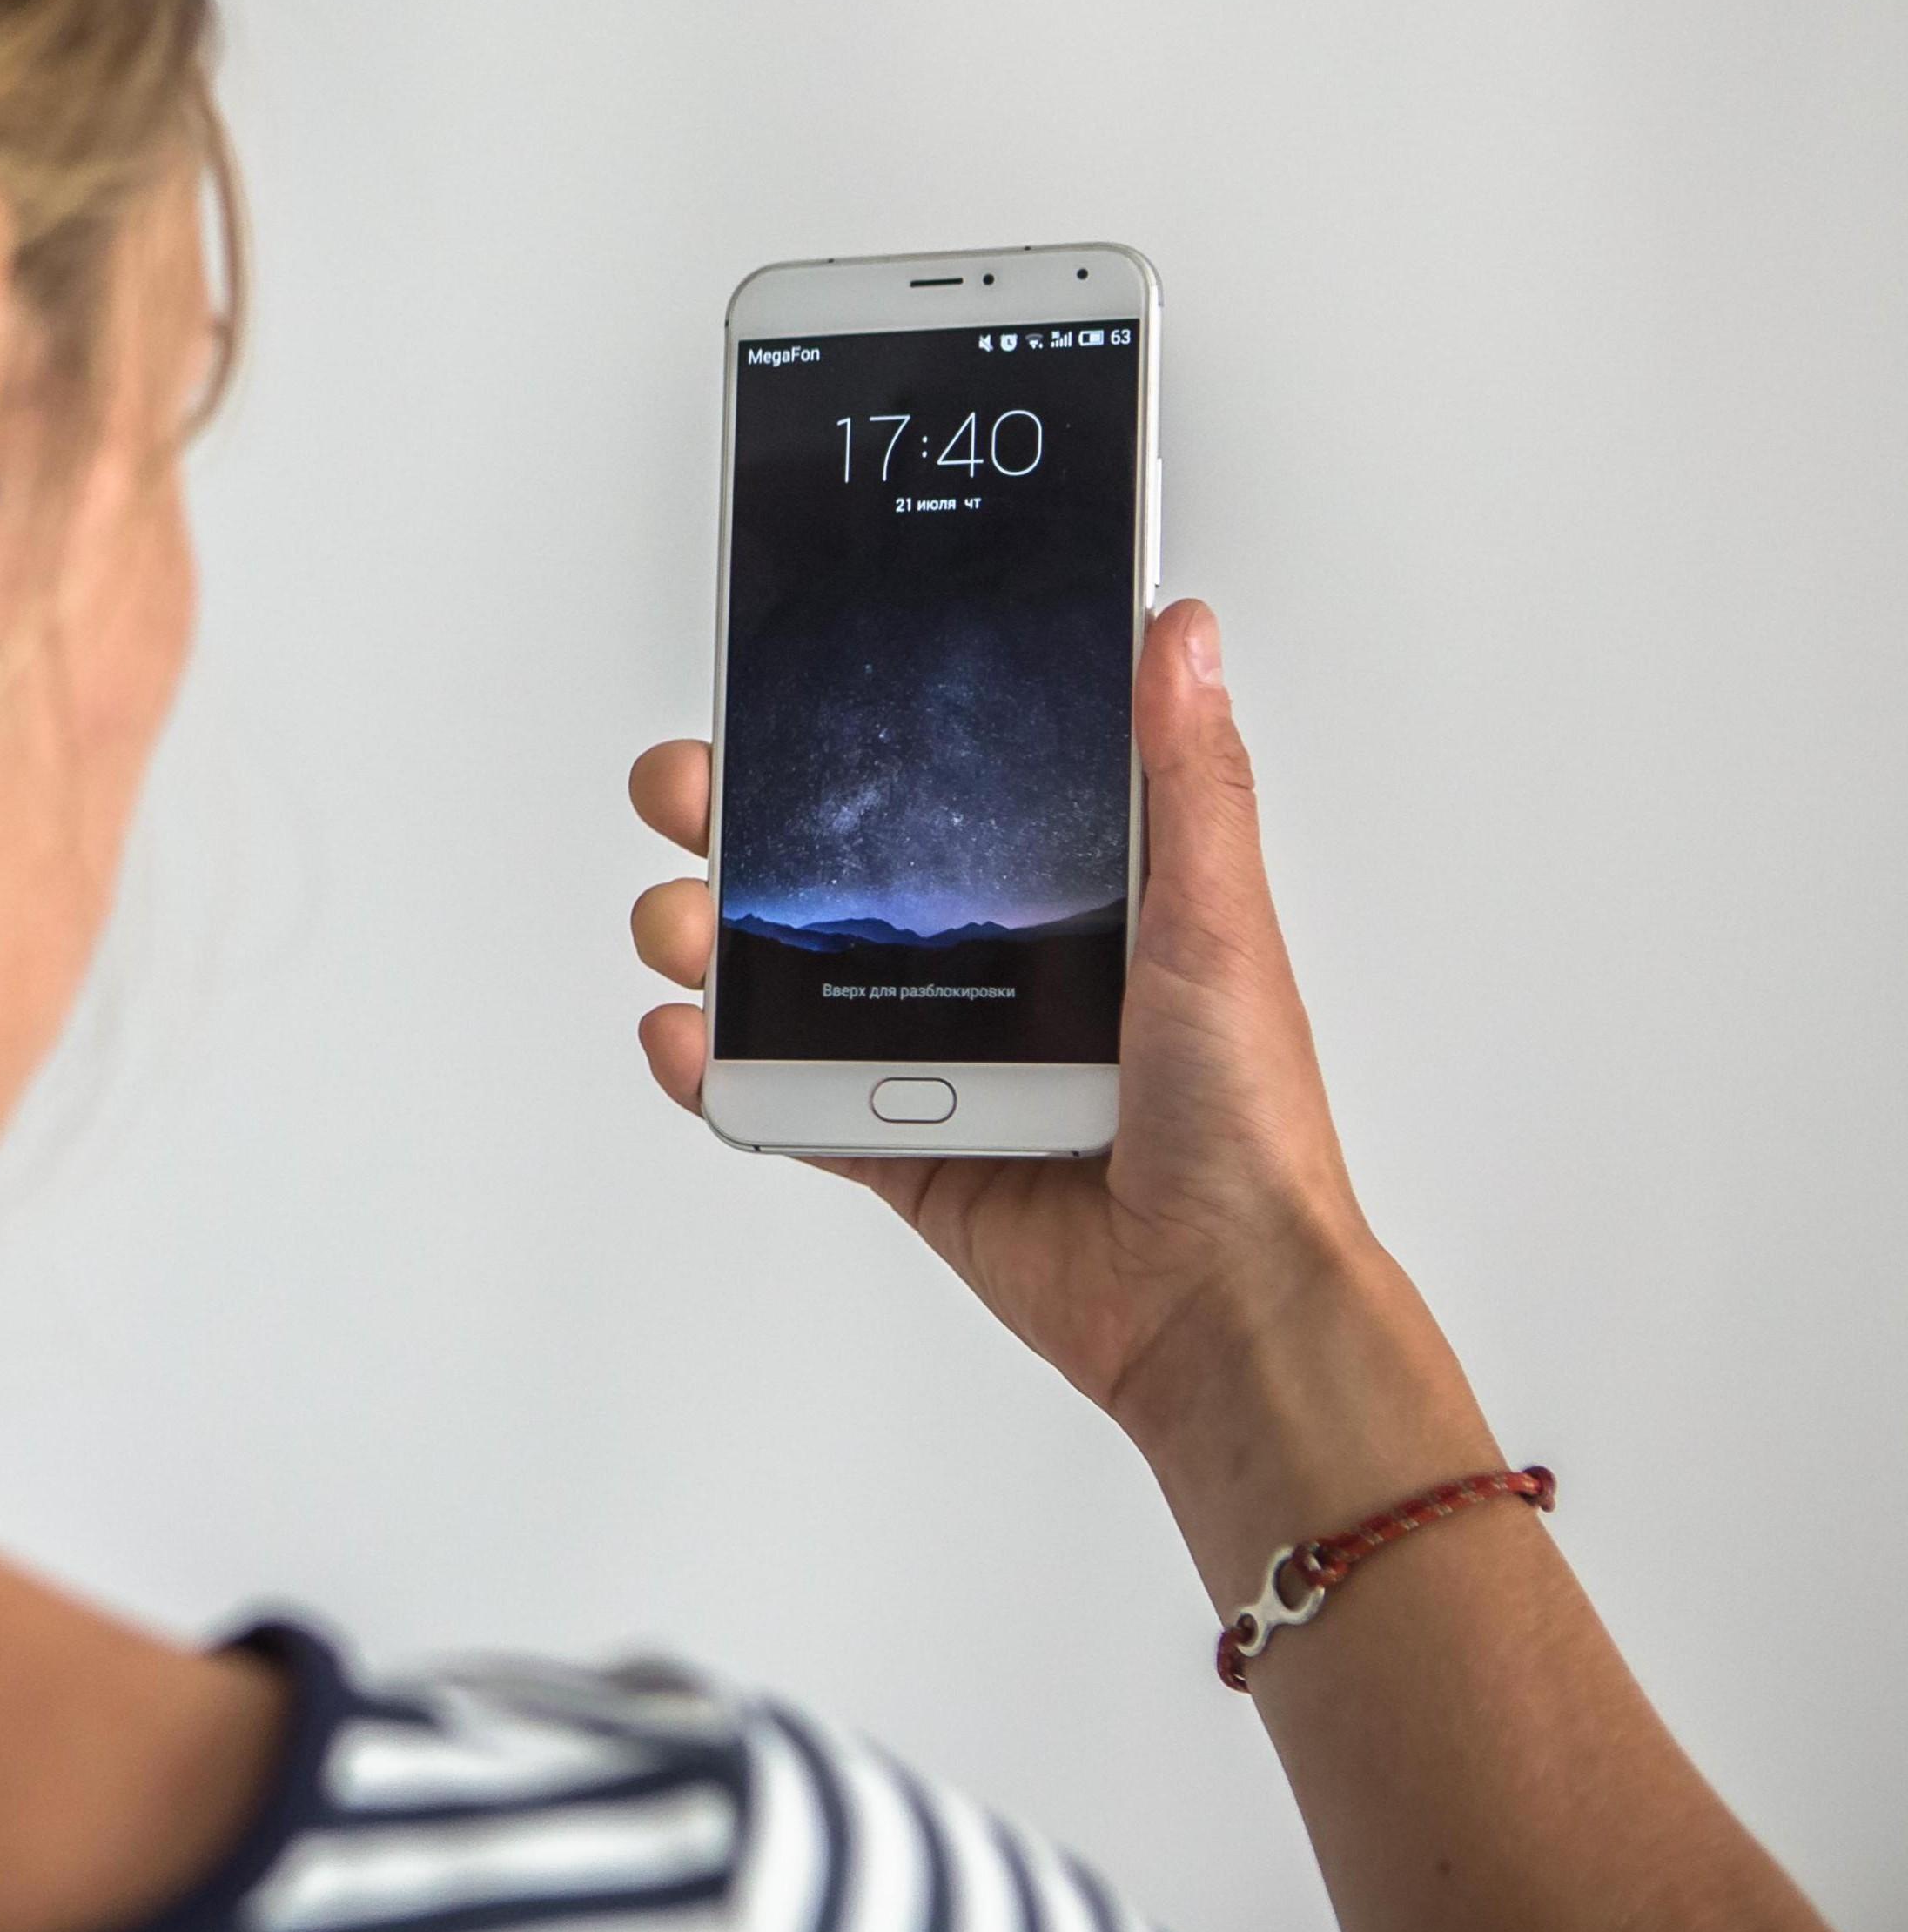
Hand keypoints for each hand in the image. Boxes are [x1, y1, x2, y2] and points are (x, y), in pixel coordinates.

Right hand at [624, 603, 1423, 1465]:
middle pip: (823, 871)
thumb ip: (1188, 776)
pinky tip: (685, 1038)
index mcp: (1063, 893)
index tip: (773, 693)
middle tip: (689, 795)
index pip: (930, 789)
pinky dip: (712, 1067)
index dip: (841, 741)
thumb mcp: (1220, 921)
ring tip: (684, 930)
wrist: (1216, 1302)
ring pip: (778, 974)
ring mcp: (927, 1057)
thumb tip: (1177, 629)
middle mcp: (984, 963)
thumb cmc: (1247, 1121)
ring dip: (702, 939)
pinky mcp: (890, 1145)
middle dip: (730, 823)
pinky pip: (777, 1092)